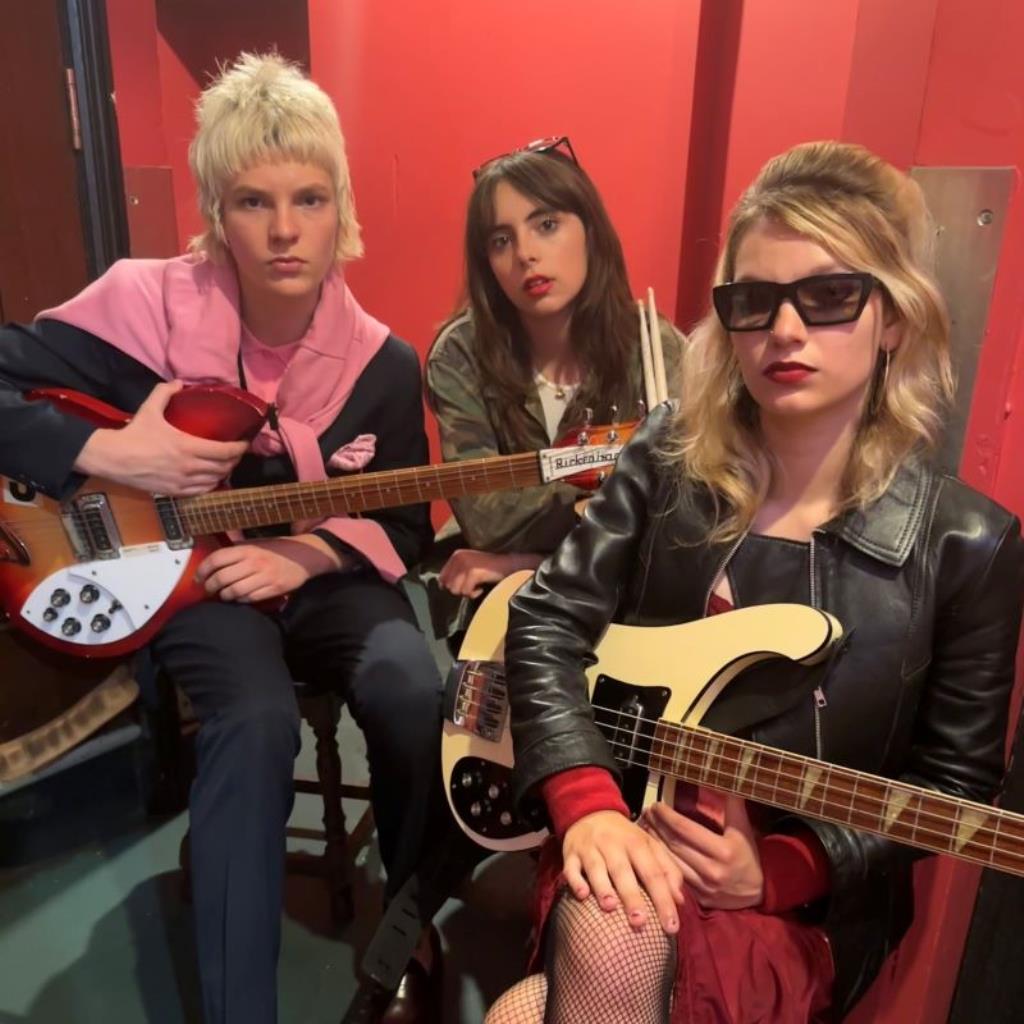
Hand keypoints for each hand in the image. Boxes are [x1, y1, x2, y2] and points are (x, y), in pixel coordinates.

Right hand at [74, 380, 248, 495]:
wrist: (113, 459)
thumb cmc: (134, 434)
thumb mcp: (150, 409)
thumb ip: (165, 392)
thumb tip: (179, 382)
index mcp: (188, 447)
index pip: (225, 451)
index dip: (240, 448)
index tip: (245, 442)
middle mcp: (189, 467)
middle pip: (224, 468)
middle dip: (235, 460)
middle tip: (237, 452)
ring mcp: (183, 482)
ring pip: (215, 481)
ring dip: (224, 473)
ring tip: (226, 464)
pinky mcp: (174, 492)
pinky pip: (201, 491)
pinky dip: (211, 485)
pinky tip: (211, 478)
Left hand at [196, 535, 343, 601]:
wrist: (305, 556)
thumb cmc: (277, 550)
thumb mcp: (256, 544)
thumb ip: (237, 550)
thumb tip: (212, 560)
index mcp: (247, 549)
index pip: (217, 559)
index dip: (203, 570)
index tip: (198, 577)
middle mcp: (254, 562)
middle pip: (221, 578)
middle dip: (210, 586)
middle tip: (208, 589)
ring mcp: (264, 576)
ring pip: (234, 591)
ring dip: (224, 596)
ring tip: (223, 595)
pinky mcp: (273, 588)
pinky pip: (249, 598)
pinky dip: (240, 600)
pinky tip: (239, 597)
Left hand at [437, 548, 542, 597]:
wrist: (509, 565)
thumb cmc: (491, 568)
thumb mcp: (470, 566)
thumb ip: (456, 573)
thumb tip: (441, 586)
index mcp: (456, 555)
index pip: (442, 577)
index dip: (451, 586)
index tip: (463, 587)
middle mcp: (459, 557)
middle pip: (449, 585)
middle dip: (461, 590)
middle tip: (473, 586)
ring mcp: (466, 564)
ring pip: (456, 590)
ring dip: (468, 592)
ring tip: (478, 586)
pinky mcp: (473, 572)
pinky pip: (467, 592)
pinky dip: (475, 594)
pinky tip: (482, 588)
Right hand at [562, 810, 684, 934]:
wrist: (590, 811)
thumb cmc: (625, 837)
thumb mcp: (649, 845)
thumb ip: (667, 870)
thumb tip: (679, 900)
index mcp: (637, 843)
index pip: (653, 873)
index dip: (663, 899)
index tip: (671, 927)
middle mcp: (613, 844)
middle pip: (623, 871)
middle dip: (632, 896)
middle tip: (640, 922)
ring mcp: (590, 848)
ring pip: (596, 867)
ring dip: (603, 887)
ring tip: (610, 907)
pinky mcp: (570, 853)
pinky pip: (570, 867)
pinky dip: (575, 880)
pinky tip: (581, 895)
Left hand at [640, 796, 763, 909]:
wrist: (759, 892)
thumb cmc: (748, 855)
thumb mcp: (743, 829)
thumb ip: (734, 805)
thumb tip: (727, 781)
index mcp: (723, 850)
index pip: (686, 829)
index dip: (668, 816)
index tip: (657, 805)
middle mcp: (712, 870)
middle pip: (674, 844)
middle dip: (657, 825)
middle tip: (646, 812)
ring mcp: (703, 887)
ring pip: (670, 861)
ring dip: (654, 843)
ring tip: (645, 826)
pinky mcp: (698, 899)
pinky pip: (674, 878)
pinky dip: (661, 861)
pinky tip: (652, 850)